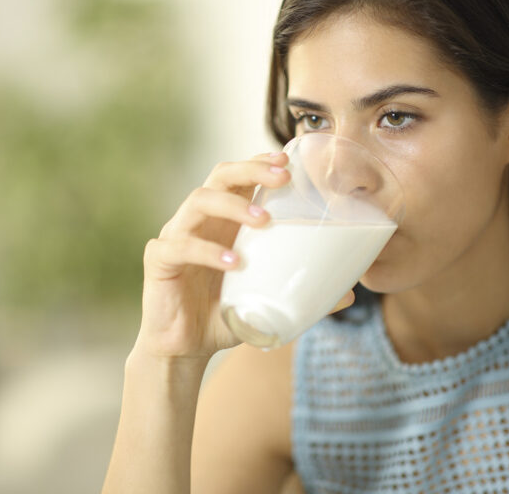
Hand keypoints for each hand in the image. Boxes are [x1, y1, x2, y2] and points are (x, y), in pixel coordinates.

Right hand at [135, 152, 290, 359]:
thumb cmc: (223, 314)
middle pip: (219, 176)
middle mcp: (199, 221)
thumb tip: (350, 295)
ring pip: (199, 201)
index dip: (260, 162)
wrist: (184, 349)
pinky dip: (208, 251)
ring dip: (233, 205)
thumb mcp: (266, 301)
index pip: (239, 176)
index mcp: (224, 222)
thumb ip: (301, 294)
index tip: (288, 160)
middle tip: (282, 177)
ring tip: (263, 220)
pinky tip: (235, 262)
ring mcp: (176, 236)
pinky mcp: (159, 260)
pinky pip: (180, 245)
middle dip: (251, 169)